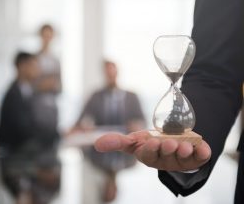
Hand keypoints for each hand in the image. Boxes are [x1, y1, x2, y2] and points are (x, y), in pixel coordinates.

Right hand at [95, 130, 210, 171]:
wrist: (171, 141)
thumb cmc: (150, 143)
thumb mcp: (134, 140)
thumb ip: (116, 142)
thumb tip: (96, 144)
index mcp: (150, 157)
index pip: (149, 155)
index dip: (151, 149)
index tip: (152, 141)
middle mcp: (165, 160)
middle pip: (166, 156)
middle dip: (167, 149)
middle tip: (169, 143)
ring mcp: (181, 160)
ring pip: (183, 158)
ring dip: (184, 151)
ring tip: (185, 145)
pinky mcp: (196, 158)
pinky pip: (201, 157)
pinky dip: (203, 152)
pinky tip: (203, 147)